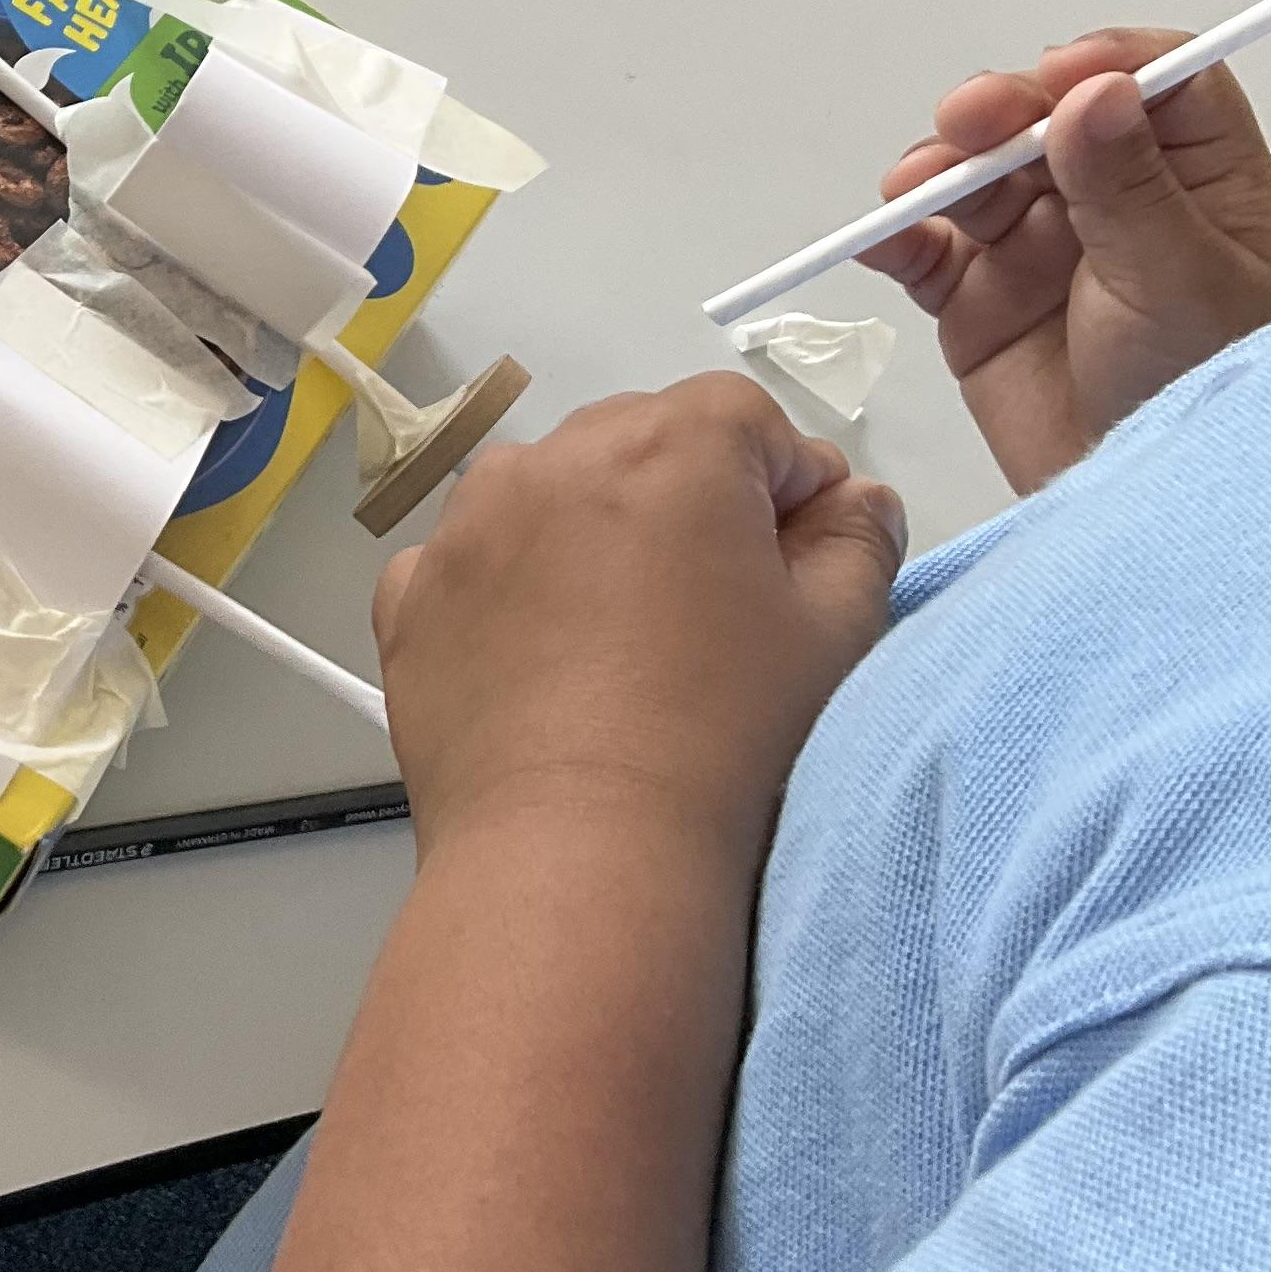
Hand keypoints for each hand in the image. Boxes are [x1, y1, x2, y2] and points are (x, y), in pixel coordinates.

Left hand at [372, 377, 905, 859]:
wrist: (579, 851)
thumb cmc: (724, 736)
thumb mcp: (835, 634)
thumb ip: (859, 541)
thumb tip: (854, 499)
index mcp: (668, 447)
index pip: (745, 420)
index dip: (784, 484)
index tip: (794, 562)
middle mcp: (552, 460)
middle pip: (639, 442)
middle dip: (684, 500)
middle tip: (714, 608)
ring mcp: (466, 527)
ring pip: (546, 493)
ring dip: (588, 534)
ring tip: (623, 638)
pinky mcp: (411, 599)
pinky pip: (469, 564)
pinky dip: (505, 592)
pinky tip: (542, 663)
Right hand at [857, 29, 1270, 494]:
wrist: (1159, 516)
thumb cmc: (1214, 397)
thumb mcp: (1185, 283)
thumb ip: (1129, 186)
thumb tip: (1093, 91)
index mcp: (1197, 182)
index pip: (1151, 86)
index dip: (1102, 68)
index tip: (1062, 76)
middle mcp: (1115, 204)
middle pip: (1047, 120)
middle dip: (1004, 111)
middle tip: (973, 121)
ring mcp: (1042, 252)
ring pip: (979, 178)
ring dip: (942, 169)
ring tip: (918, 186)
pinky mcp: (981, 304)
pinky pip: (927, 253)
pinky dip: (897, 238)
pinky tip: (885, 235)